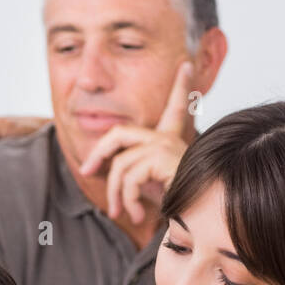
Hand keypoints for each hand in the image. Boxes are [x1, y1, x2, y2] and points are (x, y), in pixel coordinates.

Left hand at [78, 60, 194, 223]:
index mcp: (170, 141)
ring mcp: (165, 145)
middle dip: (98, 152)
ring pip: (120, 164)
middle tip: (87, 171)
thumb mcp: (149, 186)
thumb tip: (93, 168)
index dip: (182, 86)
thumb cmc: (177, 207)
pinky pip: (129, 176)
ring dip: (115, 193)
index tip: (186, 66)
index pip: (175, 108)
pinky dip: (127, 199)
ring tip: (120, 212)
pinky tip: (136, 214)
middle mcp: (168, 138)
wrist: (197, 218)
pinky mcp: (162, 157)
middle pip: (119, 133)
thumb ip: (129, 173)